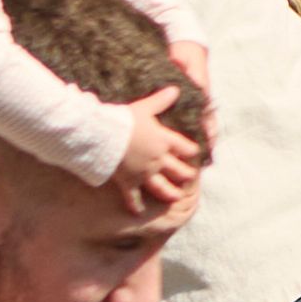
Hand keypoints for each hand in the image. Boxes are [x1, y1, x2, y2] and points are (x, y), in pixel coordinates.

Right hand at [104, 94, 206, 228]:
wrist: (103, 137)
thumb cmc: (123, 120)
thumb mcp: (145, 107)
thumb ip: (161, 100)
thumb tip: (176, 89)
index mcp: (164, 140)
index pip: (185, 147)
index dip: (192, 150)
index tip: (197, 154)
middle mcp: (157, 159)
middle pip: (177, 169)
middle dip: (185, 174)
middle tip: (190, 178)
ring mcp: (144, 173)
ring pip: (162, 186)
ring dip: (170, 192)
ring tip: (176, 197)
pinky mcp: (128, 182)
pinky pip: (133, 197)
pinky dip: (136, 206)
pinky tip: (139, 212)